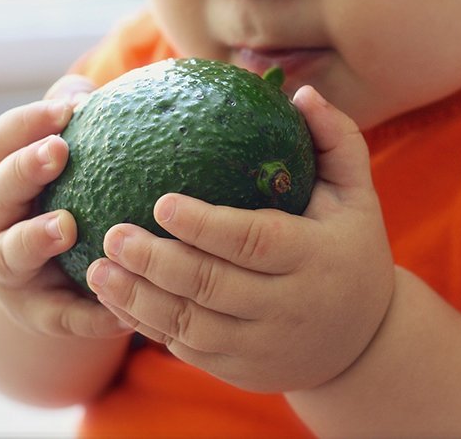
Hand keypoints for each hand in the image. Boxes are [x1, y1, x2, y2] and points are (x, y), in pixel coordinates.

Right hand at [0, 75, 130, 337]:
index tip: (64, 109)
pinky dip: (87, 312)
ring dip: (33, 238)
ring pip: (10, 254)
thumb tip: (93, 90)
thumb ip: (73, 128)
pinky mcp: (37, 313)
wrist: (47, 282)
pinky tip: (123, 308)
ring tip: (66, 226)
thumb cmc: (61, 204)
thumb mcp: (62, 167)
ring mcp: (10, 272)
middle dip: (21, 171)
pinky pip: (60, 315)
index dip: (24, 124)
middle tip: (58, 151)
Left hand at [87, 86, 394, 390]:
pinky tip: (119, 301)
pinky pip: (188, 349)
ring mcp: (263, 345)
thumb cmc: (352, 253)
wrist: (362, 341)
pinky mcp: (241, 369)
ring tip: (98, 270)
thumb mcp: (358, 197)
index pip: (255, 241)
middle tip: (112, 233)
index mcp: (315, 258)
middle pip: (213, 286)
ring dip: (138, 300)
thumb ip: (337, 141)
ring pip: (191, 326)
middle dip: (157, 262)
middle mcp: (289, 307)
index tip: (160, 203)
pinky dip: (150, 327)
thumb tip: (301, 92)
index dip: (206, 225)